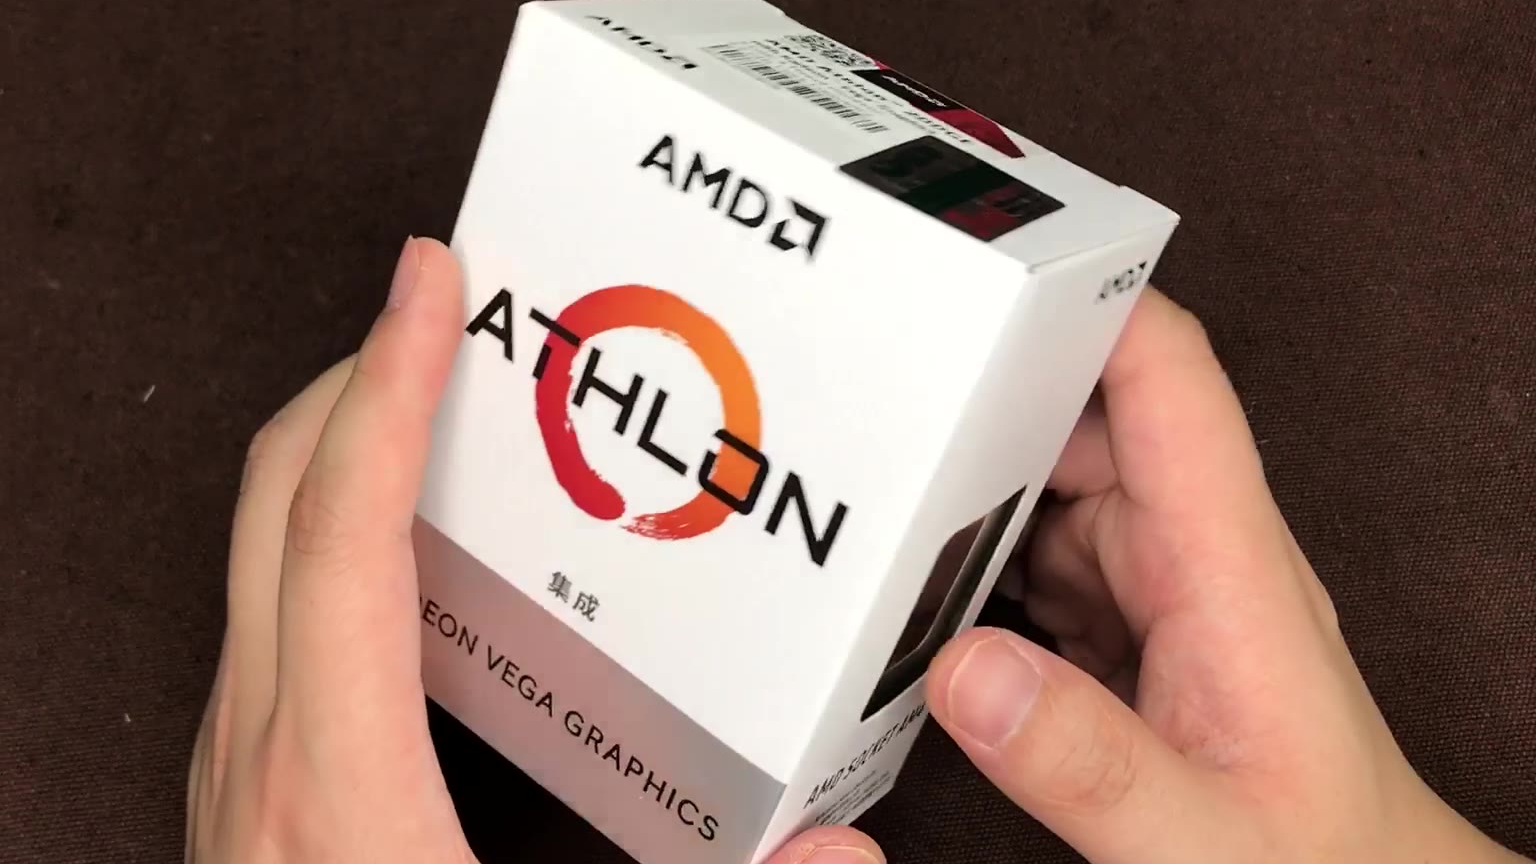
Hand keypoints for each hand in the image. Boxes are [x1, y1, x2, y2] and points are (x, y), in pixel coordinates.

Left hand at [185, 237, 884, 863]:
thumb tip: (844, 850)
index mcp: (331, 783)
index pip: (340, 530)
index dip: (386, 386)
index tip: (428, 281)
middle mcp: (260, 752)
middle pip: (277, 500)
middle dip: (361, 375)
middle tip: (452, 306)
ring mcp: (241, 766)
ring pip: (265, 546)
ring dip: (345, 446)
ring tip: (450, 399)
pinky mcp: (254, 784)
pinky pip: (280, 605)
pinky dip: (337, 528)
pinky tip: (423, 547)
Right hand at [919, 288, 1530, 862]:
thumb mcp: (1206, 842)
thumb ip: (1088, 765)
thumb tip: (963, 667)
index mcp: (1229, 567)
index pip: (1167, 378)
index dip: (1084, 303)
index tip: (982, 272)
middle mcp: (1193, 556)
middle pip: (1079, 423)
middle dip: (981, 403)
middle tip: (867, 406)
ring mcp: (1161, 591)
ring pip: (1048, 493)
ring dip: (968, 494)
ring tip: (870, 500)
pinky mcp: (1131, 632)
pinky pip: (1038, 563)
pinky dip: (975, 570)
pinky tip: (919, 601)